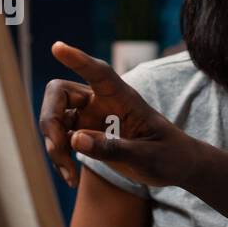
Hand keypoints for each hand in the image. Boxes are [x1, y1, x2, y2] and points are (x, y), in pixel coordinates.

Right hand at [40, 41, 196, 189]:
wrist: (176, 167)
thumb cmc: (170, 155)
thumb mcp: (146, 156)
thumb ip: (113, 149)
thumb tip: (75, 140)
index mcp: (123, 97)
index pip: (99, 72)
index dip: (78, 60)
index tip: (57, 47)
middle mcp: (102, 102)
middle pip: (60, 94)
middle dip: (51, 120)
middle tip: (59, 148)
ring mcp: (91, 117)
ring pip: (55, 119)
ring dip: (54, 146)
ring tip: (70, 176)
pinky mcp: (86, 134)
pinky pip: (60, 140)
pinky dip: (60, 158)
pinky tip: (70, 179)